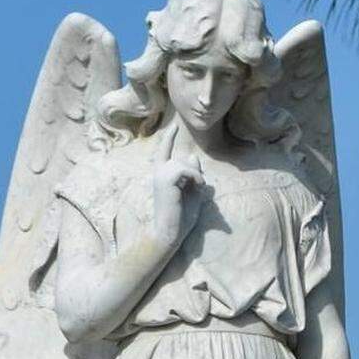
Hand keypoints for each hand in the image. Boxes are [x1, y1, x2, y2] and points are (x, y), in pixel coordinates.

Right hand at [151, 124, 205, 247]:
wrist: (172, 232)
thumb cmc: (182, 216)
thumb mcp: (193, 192)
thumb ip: (194, 175)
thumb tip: (193, 156)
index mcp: (163, 176)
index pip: (164, 152)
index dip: (169, 138)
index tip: (174, 126)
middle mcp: (158, 174)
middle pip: (180, 159)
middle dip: (194, 170)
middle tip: (200, 185)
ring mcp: (159, 177)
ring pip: (181, 163)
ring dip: (195, 174)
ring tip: (199, 187)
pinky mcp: (164, 181)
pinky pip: (183, 168)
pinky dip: (195, 176)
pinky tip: (199, 186)